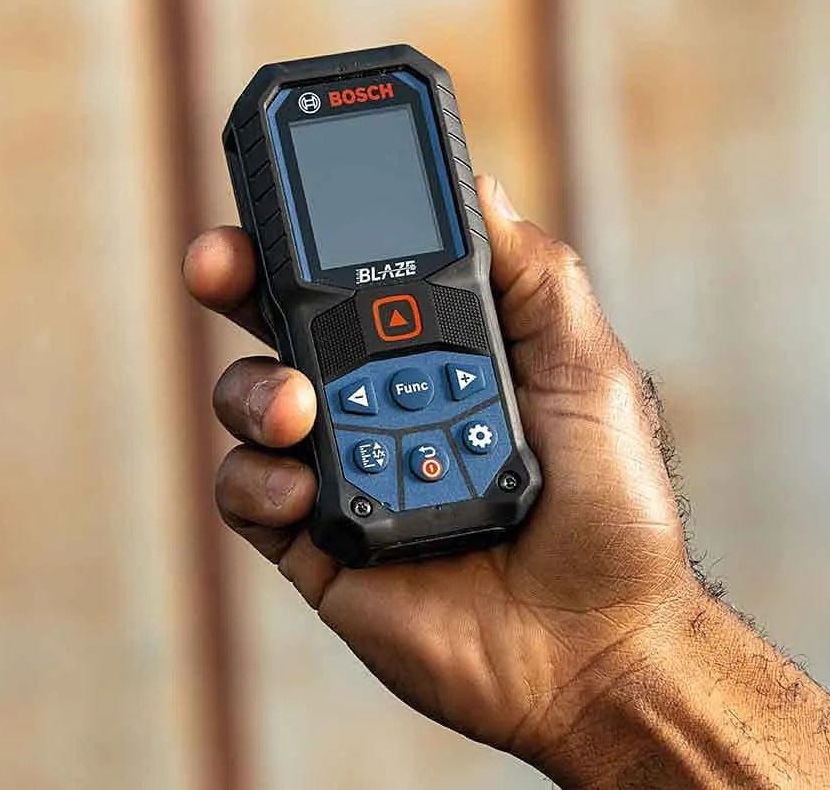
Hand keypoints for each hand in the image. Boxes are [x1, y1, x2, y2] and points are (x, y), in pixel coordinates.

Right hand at [183, 176, 697, 769]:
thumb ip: (534, 278)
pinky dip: (257, 478)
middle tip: (218, 262)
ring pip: (251, 398)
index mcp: (437, 348)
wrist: (599, 641)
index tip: (281, 189)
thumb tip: (481, 187)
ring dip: (255, 389)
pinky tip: (304, 485)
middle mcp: (379, 396)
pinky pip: (247, 493)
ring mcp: (345, 464)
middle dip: (236, 277)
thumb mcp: (587, 370)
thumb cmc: (611, 503)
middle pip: (281, 319)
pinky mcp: (317, 539)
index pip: (359, 271)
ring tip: (298, 410)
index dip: (312, 229)